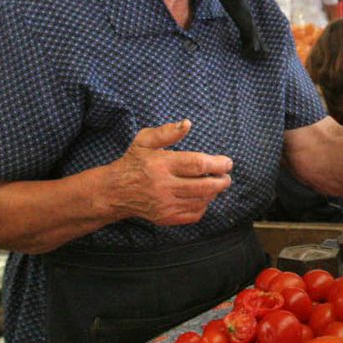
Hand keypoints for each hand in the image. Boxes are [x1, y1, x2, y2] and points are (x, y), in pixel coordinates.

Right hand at [108, 120, 232, 225]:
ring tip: (215, 184)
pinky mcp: (166, 218)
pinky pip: (195, 214)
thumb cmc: (134, 162)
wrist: (114, 192)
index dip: (218, 164)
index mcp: (161, 165)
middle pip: (205, 186)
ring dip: (214, 192)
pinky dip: (204, 205)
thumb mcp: (144, 141)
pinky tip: (202, 196)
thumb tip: (187, 123)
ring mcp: (165, 205)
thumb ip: (166, 132)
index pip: (197, 165)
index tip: (227, 162)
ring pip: (202, 201)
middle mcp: (163, 186)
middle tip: (226, 176)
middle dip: (222, 181)